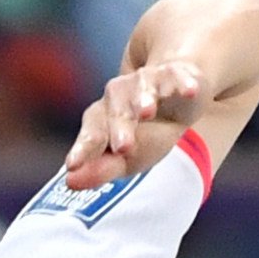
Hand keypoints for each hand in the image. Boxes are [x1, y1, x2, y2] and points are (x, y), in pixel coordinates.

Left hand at [59, 58, 211, 190]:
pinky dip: (184, 83)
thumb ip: (100, 169)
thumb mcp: (126, 156)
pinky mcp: (178, 75)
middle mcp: (122, 94)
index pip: (93, 130)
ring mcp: (150, 81)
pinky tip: (188, 91)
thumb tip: (70, 182)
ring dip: (144, 98)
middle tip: (123, 147)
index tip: (73, 166)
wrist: (176, 92)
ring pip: (144, 87)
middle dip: (120, 127)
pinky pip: (180, 77)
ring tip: (146, 111)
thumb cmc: (148, 132)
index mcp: (104, 115)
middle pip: (118, 109)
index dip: (84, 147)